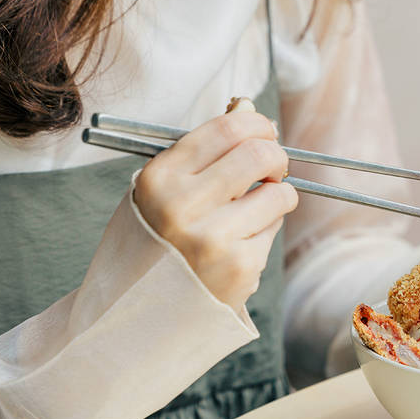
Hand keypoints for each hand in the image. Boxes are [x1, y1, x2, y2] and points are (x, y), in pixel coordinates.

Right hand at [133, 102, 297, 307]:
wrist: (140, 310)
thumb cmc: (155, 240)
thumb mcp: (162, 189)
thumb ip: (203, 152)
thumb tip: (249, 108)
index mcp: (160, 178)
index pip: (227, 129)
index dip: (258, 125)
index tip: (264, 133)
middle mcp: (183, 206)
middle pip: (259, 154)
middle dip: (277, 157)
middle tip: (272, 169)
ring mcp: (213, 239)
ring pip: (279, 193)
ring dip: (278, 196)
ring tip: (256, 209)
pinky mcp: (239, 267)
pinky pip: (274, 230)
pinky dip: (266, 230)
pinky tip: (241, 243)